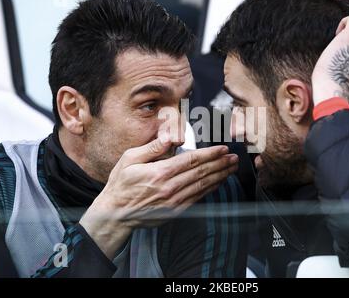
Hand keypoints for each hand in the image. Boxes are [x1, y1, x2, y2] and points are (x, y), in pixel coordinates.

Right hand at [80, 136, 237, 258]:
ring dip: (220, 176)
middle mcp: (170, 187)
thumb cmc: (121, 183)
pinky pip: (197, 198)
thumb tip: (171, 136)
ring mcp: (174, 201)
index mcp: (160, 172)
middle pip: (202, 172)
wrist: (115, 213)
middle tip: (234, 157)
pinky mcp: (175, 211)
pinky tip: (218, 183)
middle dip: (220, 163)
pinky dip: (210, 189)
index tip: (222, 149)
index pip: (192, 160)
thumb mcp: (130, 158)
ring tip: (231, 168)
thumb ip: (153, 147)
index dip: (210, 154)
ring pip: (203, 185)